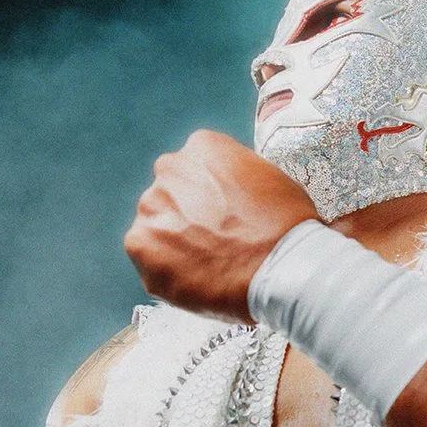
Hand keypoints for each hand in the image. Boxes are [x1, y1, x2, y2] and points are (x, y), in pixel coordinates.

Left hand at [124, 130, 317, 322]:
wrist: (281, 267)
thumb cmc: (288, 225)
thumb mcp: (270, 178)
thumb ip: (238, 178)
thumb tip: (229, 194)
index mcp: (203, 146)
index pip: (197, 168)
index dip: (211, 196)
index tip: (224, 215)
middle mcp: (169, 169)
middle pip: (172, 194)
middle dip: (188, 215)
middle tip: (214, 242)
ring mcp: (151, 207)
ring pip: (157, 225)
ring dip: (174, 243)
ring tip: (207, 265)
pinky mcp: (139, 245)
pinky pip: (147, 258)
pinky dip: (165, 270)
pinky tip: (195, 279)